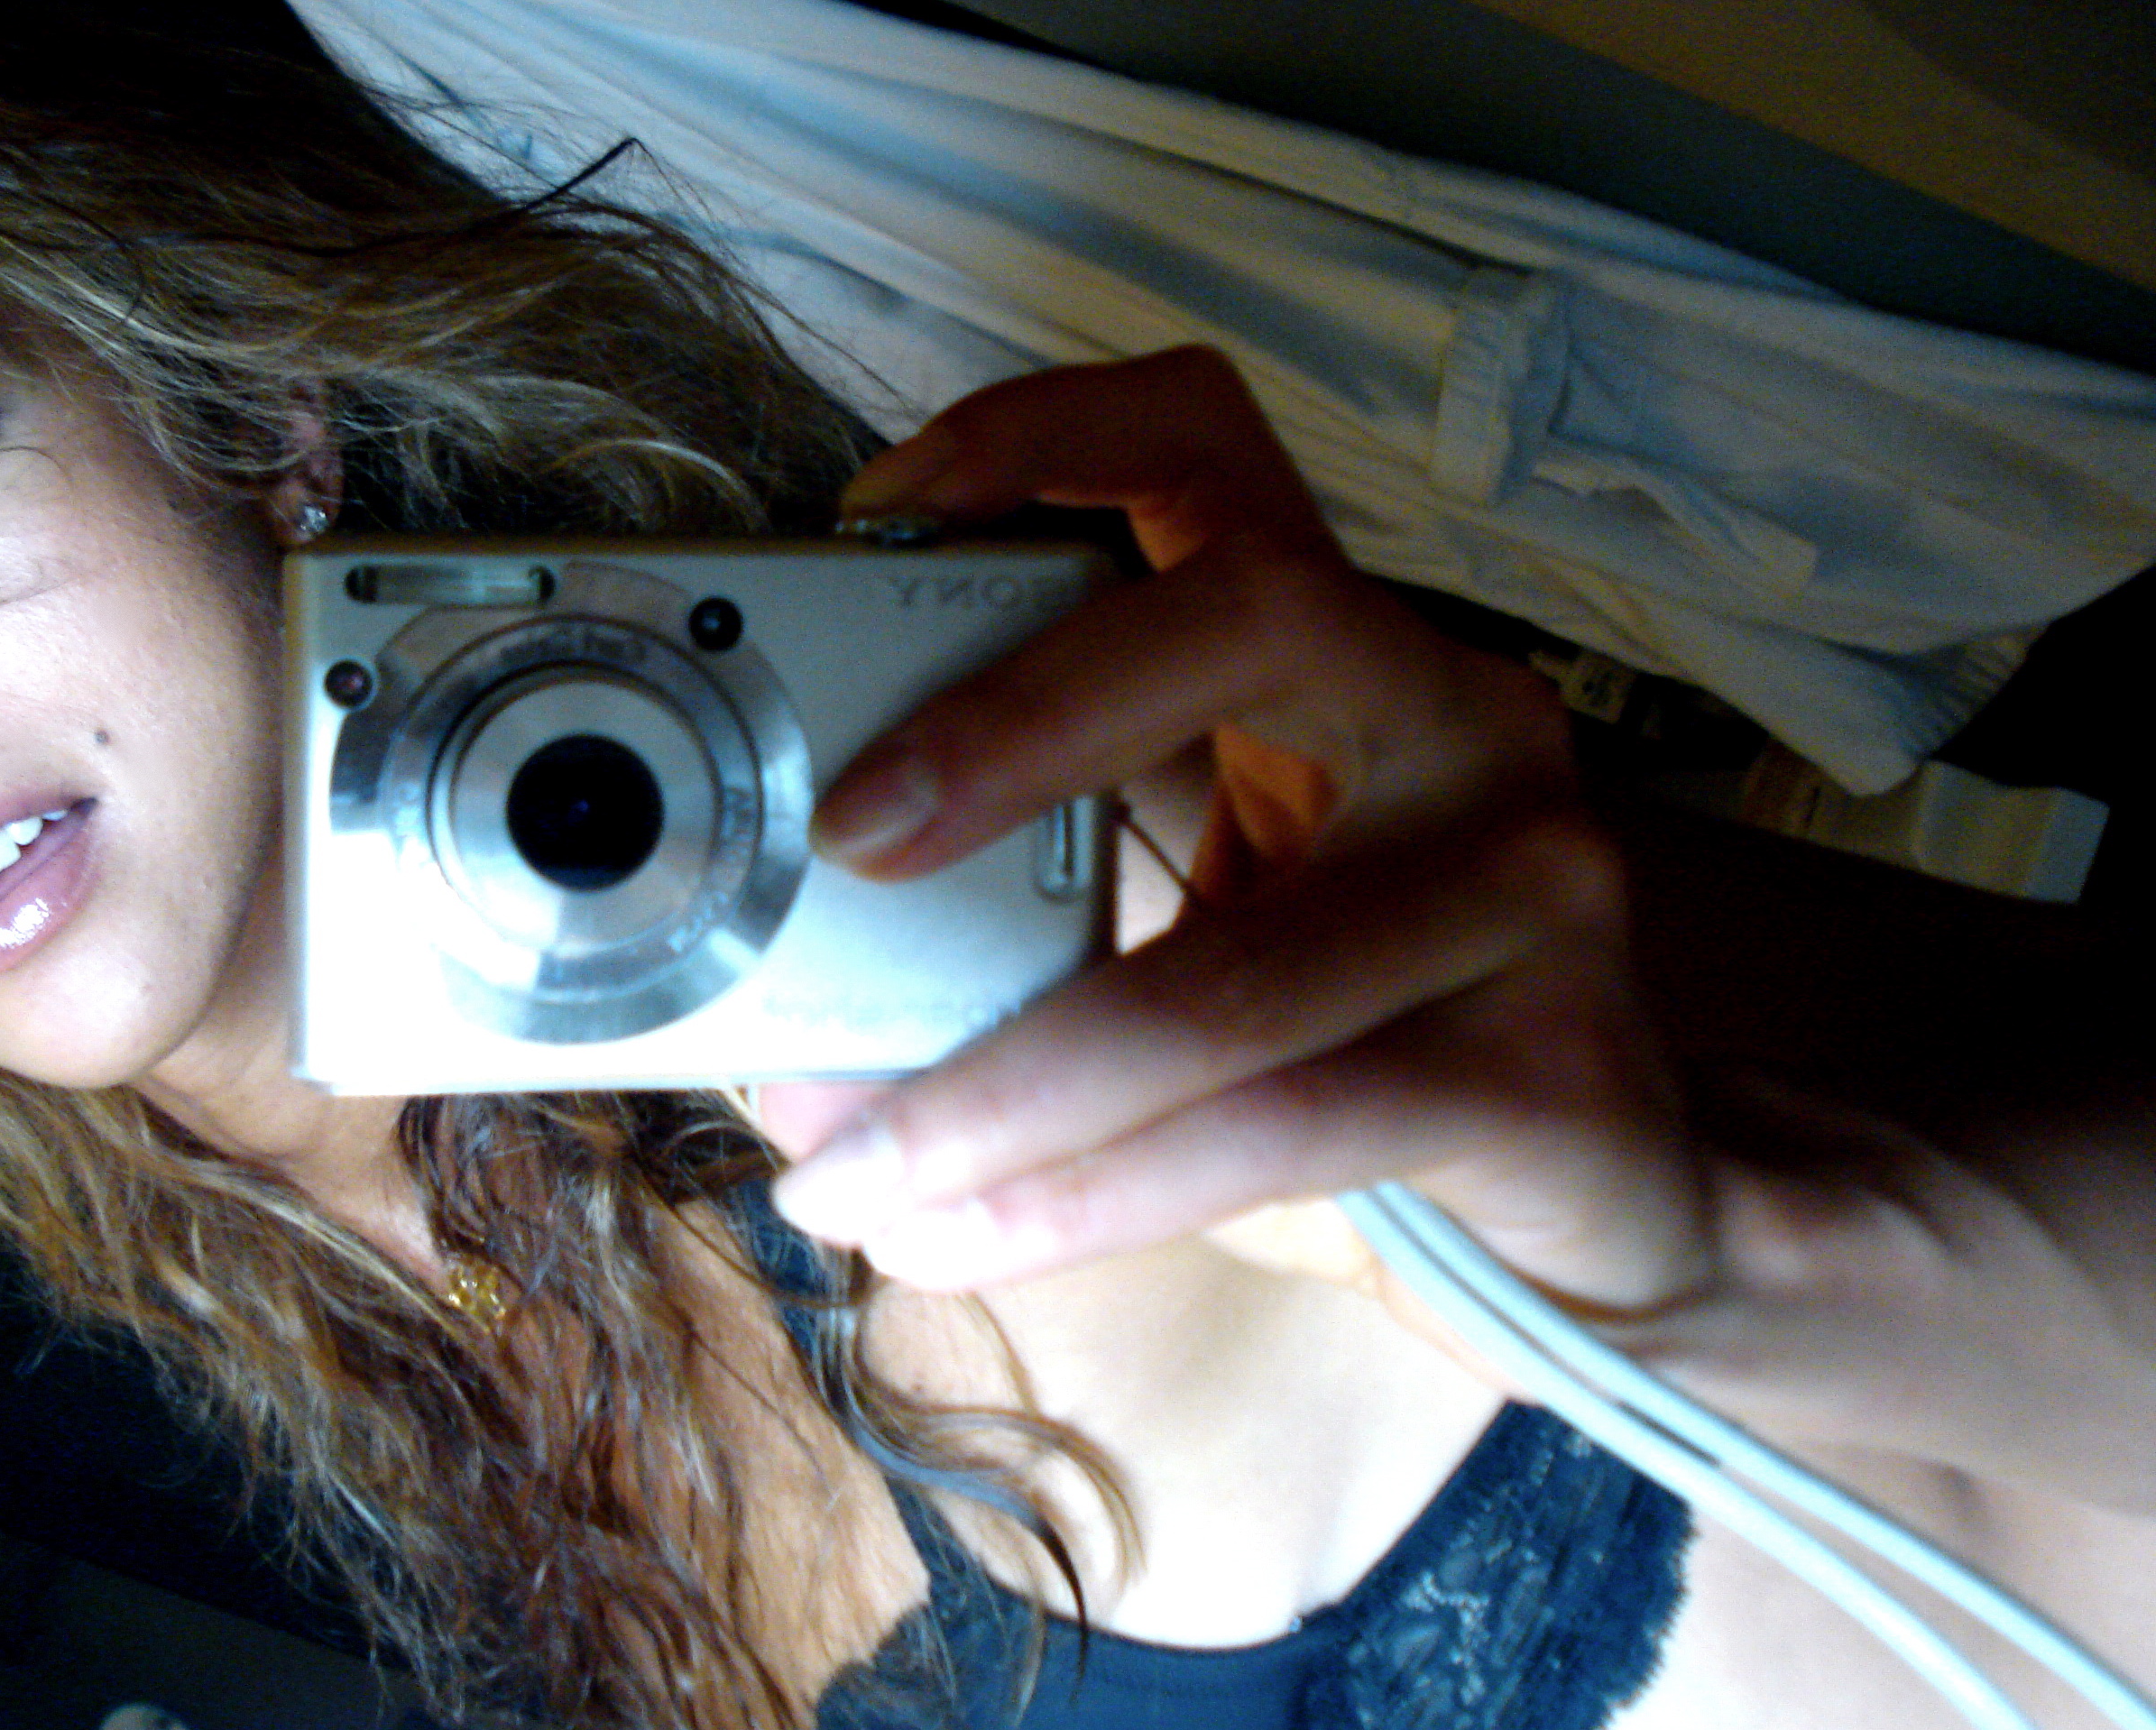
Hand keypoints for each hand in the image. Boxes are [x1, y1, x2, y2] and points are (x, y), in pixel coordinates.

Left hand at [758, 347, 1713, 1315]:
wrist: (1613, 1192)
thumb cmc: (1357, 1033)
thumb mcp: (1204, 918)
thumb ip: (1029, 925)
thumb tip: (784, 1041)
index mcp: (1342, 647)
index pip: (1208, 447)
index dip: (1037, 438)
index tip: (868, 520)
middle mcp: (1456, 712)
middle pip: (1241, 619)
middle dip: (1011, 721)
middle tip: (845, 840)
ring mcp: (1527, 881)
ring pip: (1223, 973)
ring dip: (995, 1089)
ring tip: (838, 1172)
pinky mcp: (1548, 1064)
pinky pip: (1270, 1131)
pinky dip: (1078, 1199)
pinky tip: (953, 1238)